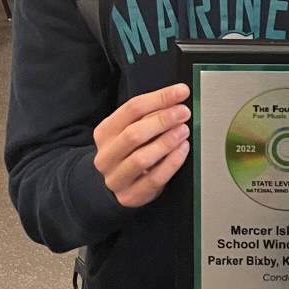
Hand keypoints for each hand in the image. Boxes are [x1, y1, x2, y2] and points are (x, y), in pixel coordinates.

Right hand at [93, 83, 190, 207]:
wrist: (116, 184)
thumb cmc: (130, 151)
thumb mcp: (132, 129)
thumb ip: (150, 115)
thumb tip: (178, 97)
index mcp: (105, 132)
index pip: (132, 109)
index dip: (160, 98)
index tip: (181, 92)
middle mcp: (106, 155)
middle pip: (134, 134)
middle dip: (163, 120)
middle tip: (184, 112)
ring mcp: (116, 178)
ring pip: (141, 158)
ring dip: (167, 142)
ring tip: (184, 131)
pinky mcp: (130, 196)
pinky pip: (154, 179)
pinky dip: (172, 162)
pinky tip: (183, 149)